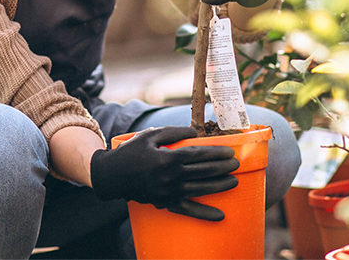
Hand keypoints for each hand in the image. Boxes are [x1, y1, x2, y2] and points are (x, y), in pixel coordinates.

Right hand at [89, 127, 238, 220]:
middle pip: (203, 171)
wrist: (112, 176)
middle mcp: (171, 177)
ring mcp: (169, 192)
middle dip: (222, 167)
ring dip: (219, 185)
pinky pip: (188, 210)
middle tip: (236, 164)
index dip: (216, 153)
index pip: (199, 155)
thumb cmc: (131, 152)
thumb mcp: (150, 136)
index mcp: (168, 158)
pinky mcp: (165, 203)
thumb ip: (173, 132)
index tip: (230, 152)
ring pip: (200, 189)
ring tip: (233, 181)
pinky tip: (220, 215)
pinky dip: (205, 213)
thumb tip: (195, 132)